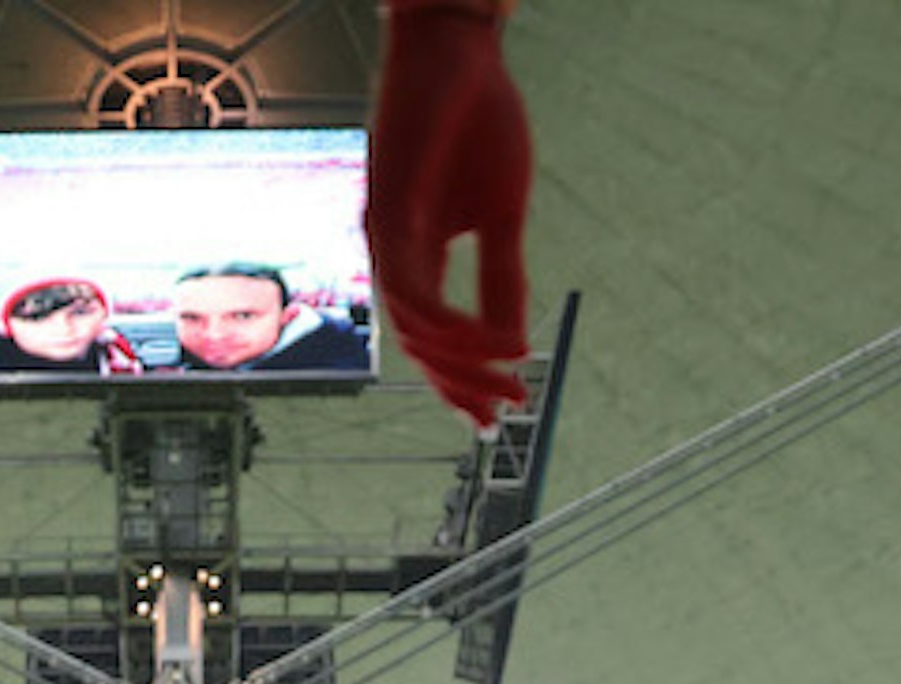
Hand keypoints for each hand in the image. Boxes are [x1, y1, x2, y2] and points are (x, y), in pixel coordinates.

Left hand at [366, 7, 532, 427]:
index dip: (461, 382)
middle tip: (508, 408)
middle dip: (464, 383)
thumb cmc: (475, 122)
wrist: (460, 49)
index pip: (431, 338)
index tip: (498, 417)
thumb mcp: (503, 213)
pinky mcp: (390, 203)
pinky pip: (408, 281)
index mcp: (417, 255)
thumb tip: (514, 337)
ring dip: (460, 357)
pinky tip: (485, 334)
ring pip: (412, 322)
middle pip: (418, 344)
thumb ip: (503, 274)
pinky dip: (446, 318)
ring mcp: (386, 230)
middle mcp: (392, 251)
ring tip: (509, 369)